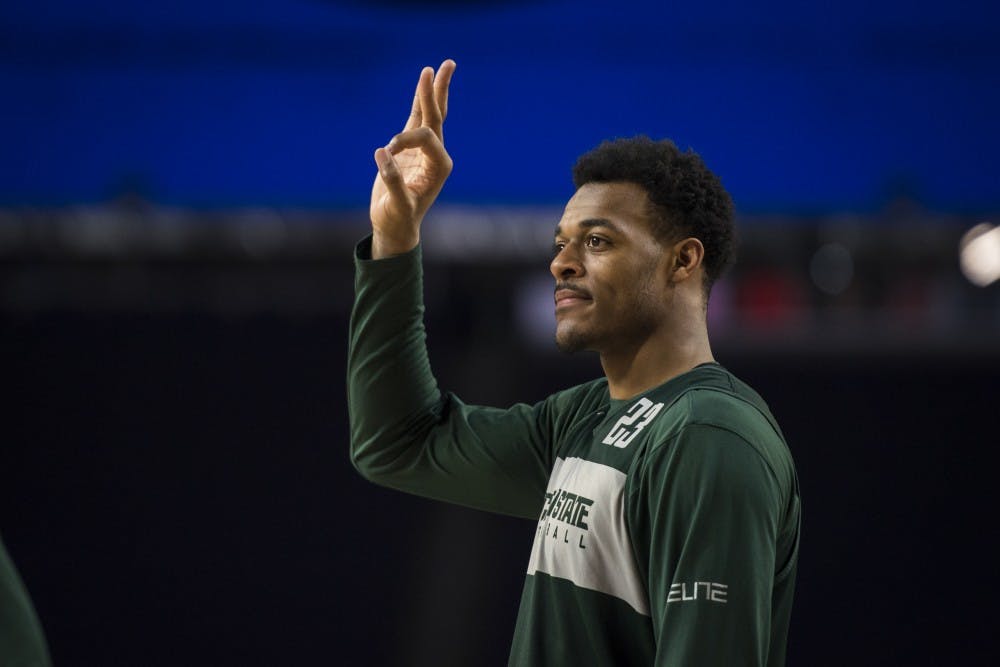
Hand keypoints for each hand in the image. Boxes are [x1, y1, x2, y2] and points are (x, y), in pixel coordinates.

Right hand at [370, 59, 455, 258]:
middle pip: (437, 117)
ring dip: (432, 91)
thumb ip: (392, 181)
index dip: (405, 141)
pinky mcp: (412, 149)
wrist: (396, 226)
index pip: (425, 137)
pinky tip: (424, 85)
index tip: (386, 154)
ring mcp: (426, 151)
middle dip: (437, 92)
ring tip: (439, 67)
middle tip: (446, 65)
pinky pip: (416, 120)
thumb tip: (383, 154)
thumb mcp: (396, 204)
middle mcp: (437, 155)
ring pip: (430, 114)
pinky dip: (419, 102)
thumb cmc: (397, 218)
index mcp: (439, 167)